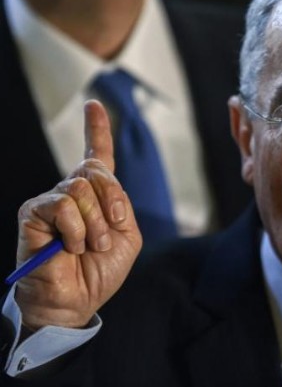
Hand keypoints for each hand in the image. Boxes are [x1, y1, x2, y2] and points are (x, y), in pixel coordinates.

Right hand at [14, 100, 141, 329]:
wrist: (77, 299)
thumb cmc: (100, 270)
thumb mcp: (127, 236)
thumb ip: (121, 205)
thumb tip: (98, 184)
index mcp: (97, 196)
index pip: (97, 155)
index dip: (97, 129)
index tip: (94, 105)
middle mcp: (72, 192)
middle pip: (95, 169)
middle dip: (111, 200)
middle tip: (109, 233)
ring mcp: (52, 200)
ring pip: (80, 186)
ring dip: (95, 222)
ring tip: (90, 245)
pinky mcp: (33, 212)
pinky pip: (63, 204)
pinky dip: (75, 229)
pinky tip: (70, 246)